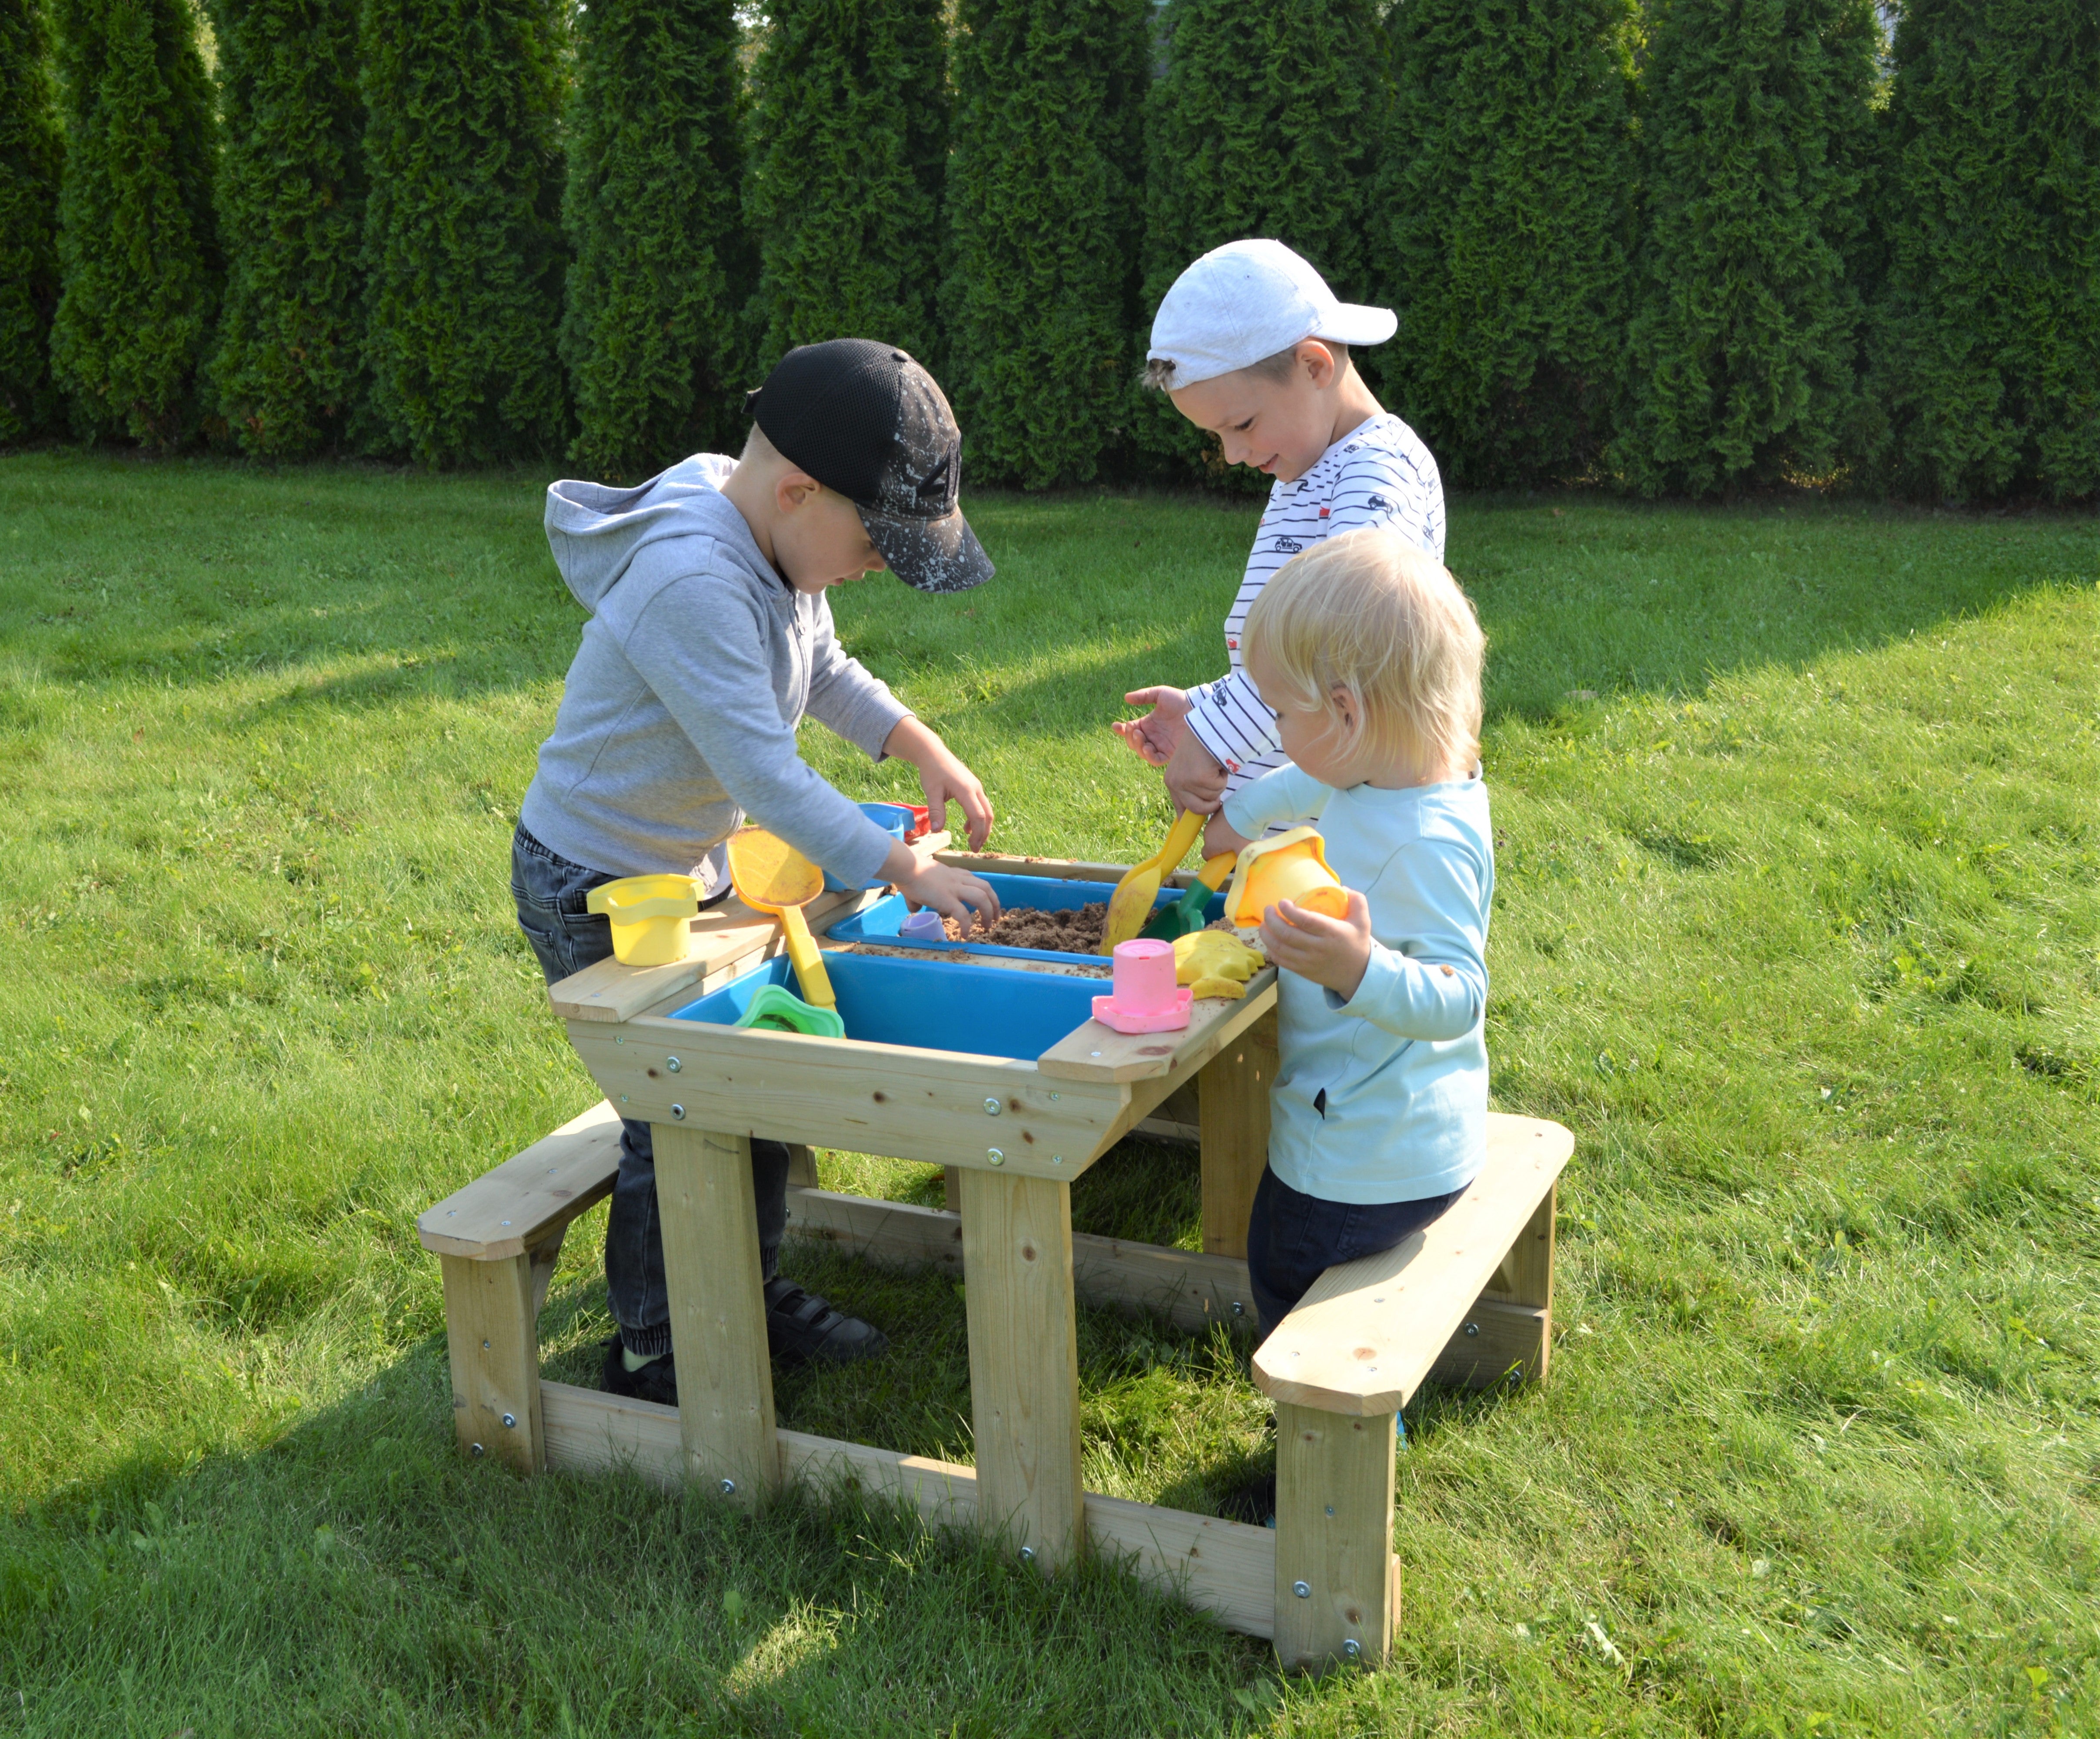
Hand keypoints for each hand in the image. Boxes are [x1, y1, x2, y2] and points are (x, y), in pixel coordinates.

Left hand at [883, 716, 993, 849]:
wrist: (933, 753)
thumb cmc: (931, 771)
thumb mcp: (931, 792)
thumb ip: (936, 811)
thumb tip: (937, 831)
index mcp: (966, 790)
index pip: (978, 816)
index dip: (977, 834)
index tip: (971, 847)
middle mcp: (975, 788)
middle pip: (987, 815)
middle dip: (983, 834)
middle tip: (975, 849)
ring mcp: (976, 787)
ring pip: (986, 811)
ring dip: (982, 827)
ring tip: (973, 841)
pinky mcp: (973, 787)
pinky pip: (981, 805)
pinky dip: (977, 819)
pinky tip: (967, 828)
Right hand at [886, 845, 1001, 927]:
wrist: (906, 867)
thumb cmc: (908, 873)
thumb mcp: (919, 884)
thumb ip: (918, 897)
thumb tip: (914, 907)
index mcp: (953, 874)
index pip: (974, 880)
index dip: (984, 892)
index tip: (986, 903)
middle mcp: (958, 880)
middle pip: (986, 888)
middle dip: (994, 903)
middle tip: (995, 917)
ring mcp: (955, 889)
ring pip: (982, 898)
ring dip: (988, 913)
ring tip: (987, 927)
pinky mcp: (948, 899)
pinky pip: (963, 915)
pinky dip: (967, 926)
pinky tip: (964, 935)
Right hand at [1113, 686, 1189, 766]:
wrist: (1196, 708)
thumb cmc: (1180, 699)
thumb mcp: (1160, 694)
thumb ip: (1143, 696)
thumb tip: (1126, 698)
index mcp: (1148, 724)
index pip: (1131, 730)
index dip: (1121, 730)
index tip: (1115, 726)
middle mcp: (1153, 736)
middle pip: (1134, 743)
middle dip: (1130, 737)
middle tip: (1134, 729)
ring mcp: (1161, 745)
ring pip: (1142, 752)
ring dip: (1137, 746)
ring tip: (1140, 735)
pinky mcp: (1170, 753)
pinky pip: (1156, 760)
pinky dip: (1148, 756)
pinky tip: (1147, 747)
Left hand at [1163, 727, 1227, 812]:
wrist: (1207, 728)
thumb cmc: (1202, 747)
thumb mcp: (1191, 769)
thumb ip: (1192, 789)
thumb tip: (1200, 814)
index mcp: (1171, 782)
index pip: (1180, 810)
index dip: (1190, 818)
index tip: (1198, 825)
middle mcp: (1175, 783)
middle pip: (1197, 810)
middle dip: (1211, 803)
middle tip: (1216, 789)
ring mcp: (1186, 782)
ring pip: (1211, 798)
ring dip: (1218, 784)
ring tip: (1213, 766)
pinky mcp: (1199, 778)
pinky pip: (1219, 787)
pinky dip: (1223, 776)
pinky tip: (1216, 762)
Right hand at [1203, 812, 1250, 859]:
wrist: (1245, 809)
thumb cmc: (1242, 833)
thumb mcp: (1244, 850)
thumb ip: (1244, 861)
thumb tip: (1246, 868)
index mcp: (1211, 845)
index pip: (1206, 855)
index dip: (1213, 858)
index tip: (1223, 858)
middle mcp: (1207, 833)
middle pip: (1211, 843)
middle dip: (1220, 846)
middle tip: (1234, 846)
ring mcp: (1211, 821)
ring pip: (1215, 832)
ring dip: (1223, 834)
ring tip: (1238, 833)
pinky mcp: (1217, 811)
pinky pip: (1219, 821)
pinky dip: (1226, 824)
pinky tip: (1237, 823)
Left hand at [1257, 889, 1372, 1001]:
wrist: (1358, 975)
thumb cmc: (1357, 944)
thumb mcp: (1363, 921)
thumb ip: (1357, 901)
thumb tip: (1342, 887)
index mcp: (1332, 933)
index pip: (1306, 921)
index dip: (1290, 911)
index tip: (1282, 902)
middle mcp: (1318, 948)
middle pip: (1287, 934)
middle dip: (1272, 920)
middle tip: (1267, 909)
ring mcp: (1308, 961)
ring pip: (1280, 948)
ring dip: (1266, 935)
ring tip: (1263, 924)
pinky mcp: (1302, 971)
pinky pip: (1281, 961)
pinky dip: (1271, 950)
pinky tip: (1269, 940)